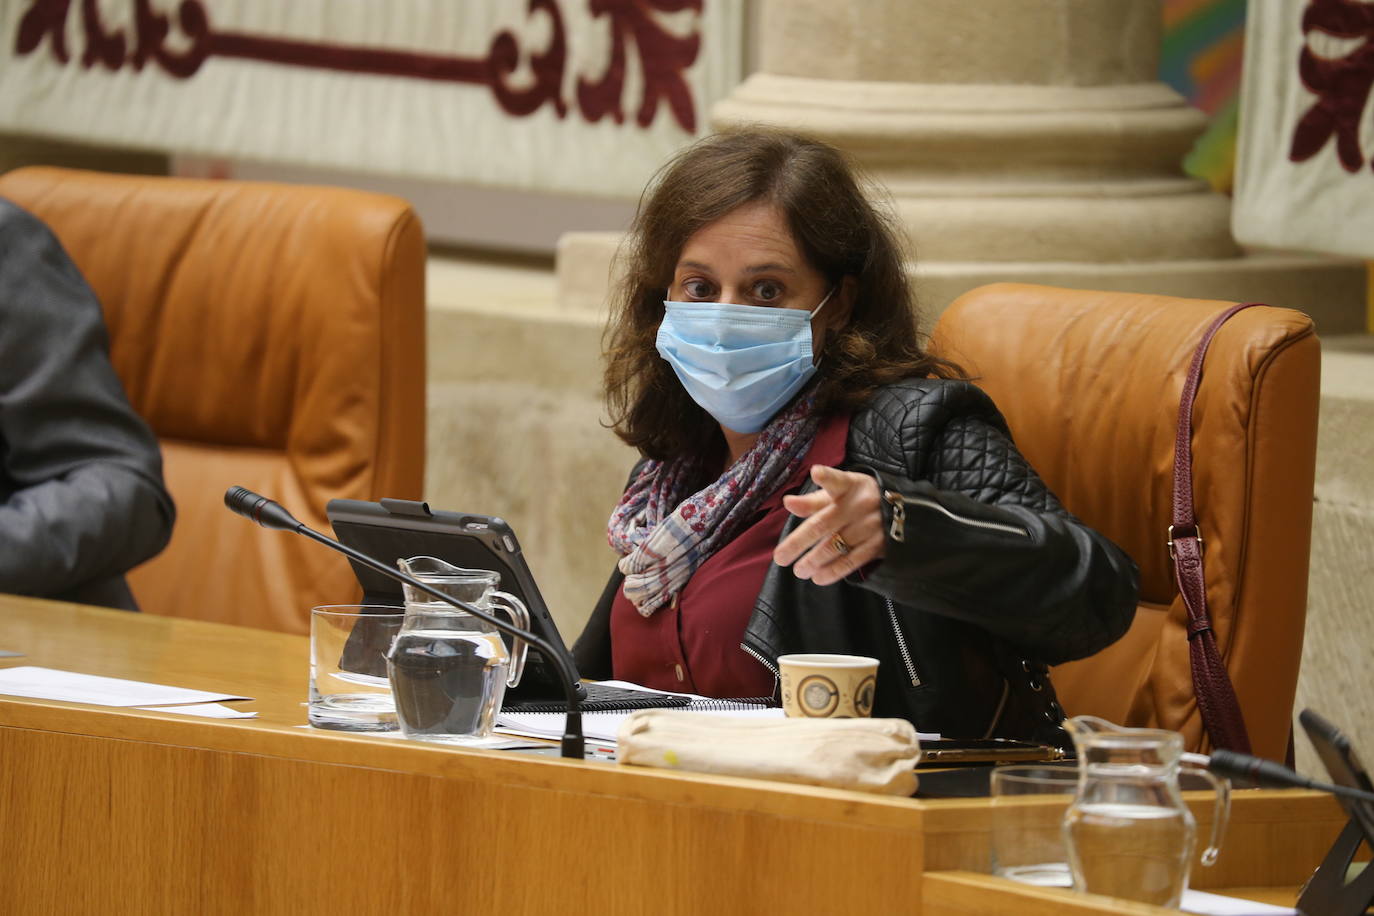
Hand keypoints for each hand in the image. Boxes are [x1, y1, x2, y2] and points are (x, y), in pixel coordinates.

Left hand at [773, 465, 884, 585]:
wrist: (903, 512)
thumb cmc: (858, 499)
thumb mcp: (840, 493)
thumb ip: (812, 501)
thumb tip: (787, 503)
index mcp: (849, 486)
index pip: (837, 480)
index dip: (826, 477)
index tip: (816, 472)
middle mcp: (859, 505)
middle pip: (823, 524)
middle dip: (799, 542)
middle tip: (780, 558)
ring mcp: (870, 526)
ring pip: (836, 546)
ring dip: (814, 561)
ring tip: (798, 571)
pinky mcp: (878, 545)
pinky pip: (852, 561)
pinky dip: (833, 571)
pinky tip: (818, 578)